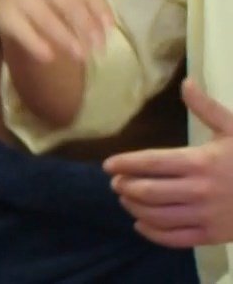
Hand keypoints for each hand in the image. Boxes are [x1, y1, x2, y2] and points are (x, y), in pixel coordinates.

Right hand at [0, 0, 131, 64]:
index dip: (98, 6)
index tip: (111, 27)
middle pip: (65, 1)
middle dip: (85, 25)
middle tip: (99, 48)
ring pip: (44, 17)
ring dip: (65, 37)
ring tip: (81, 56)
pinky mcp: (4, 13)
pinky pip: (20, 28)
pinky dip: (35, 43)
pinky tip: (49, 57)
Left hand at [105, 79, 232, 247]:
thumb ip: (207, 108)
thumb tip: (187, 83)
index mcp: (201, 162)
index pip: (151, 163)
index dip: (125, 163)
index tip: (109, 164)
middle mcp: (199, 191)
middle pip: (147, 191)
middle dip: (125, 186)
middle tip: (116, 183)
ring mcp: (206, 216)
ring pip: (156, 215)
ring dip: (133, 207)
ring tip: (125, 199)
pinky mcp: (213, 236)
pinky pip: (174, 238)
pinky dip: (151, 233)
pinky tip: (141, 224)